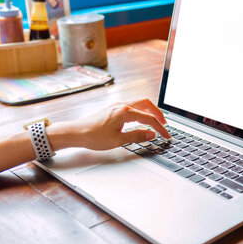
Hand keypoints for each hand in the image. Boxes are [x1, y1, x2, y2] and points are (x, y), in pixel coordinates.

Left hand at [50, 98, 170, 150]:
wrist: (75, 133)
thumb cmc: (93, 136)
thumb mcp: (118, 140)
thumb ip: (137, 136)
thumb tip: (151, 134)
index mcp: (125, 112)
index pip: (149, 118)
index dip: (160, 128)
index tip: (166, 135)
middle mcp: (122, 105)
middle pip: (147, 104)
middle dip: (158, 113)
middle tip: (164, 124)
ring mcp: (116, 105)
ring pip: (139, 103)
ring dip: (149, 111)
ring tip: (155, 122)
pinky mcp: (112, 108)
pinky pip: (131, 106)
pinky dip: (140, 111)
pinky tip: (140, 120)